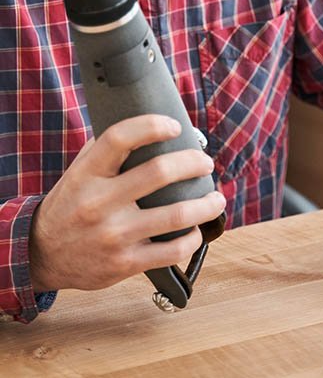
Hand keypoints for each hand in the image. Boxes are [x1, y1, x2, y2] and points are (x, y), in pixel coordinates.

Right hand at [29, 114, 225, 292]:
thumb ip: (108, 148)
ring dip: (207, 204)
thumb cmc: (72, 203)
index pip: (119, 138)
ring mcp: (114, 236)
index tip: (175, 126)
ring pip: (176, 215)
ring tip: (216, 197)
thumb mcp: (80, 172)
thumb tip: (151, 123)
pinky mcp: (125, 264)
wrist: (40, 256)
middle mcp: (99, 203)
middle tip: (205, 163)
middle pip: (159, 172)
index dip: (151, 125)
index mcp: (87, 175)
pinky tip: (197, 230)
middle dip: (194, 162)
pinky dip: (193, 238)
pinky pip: (172, 251)